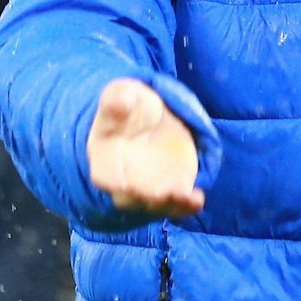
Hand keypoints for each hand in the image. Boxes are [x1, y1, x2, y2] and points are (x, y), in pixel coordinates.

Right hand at [86, 79, 203, 218]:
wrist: (148, 118)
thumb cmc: (130, 108)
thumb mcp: (122, 95)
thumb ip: (118, 100)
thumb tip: (118, 102)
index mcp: (104, 158)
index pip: (103, 176)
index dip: (112, 182)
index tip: (122, 184)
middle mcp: (125, 180)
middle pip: (131, 197)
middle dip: (145, 196)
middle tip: (159, 193)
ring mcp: (150, 188)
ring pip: (156, 205)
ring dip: (169, 203)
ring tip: (184, 195)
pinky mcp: (172, 189)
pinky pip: (178, 205)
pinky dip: (187, 205)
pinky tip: (196, 198)